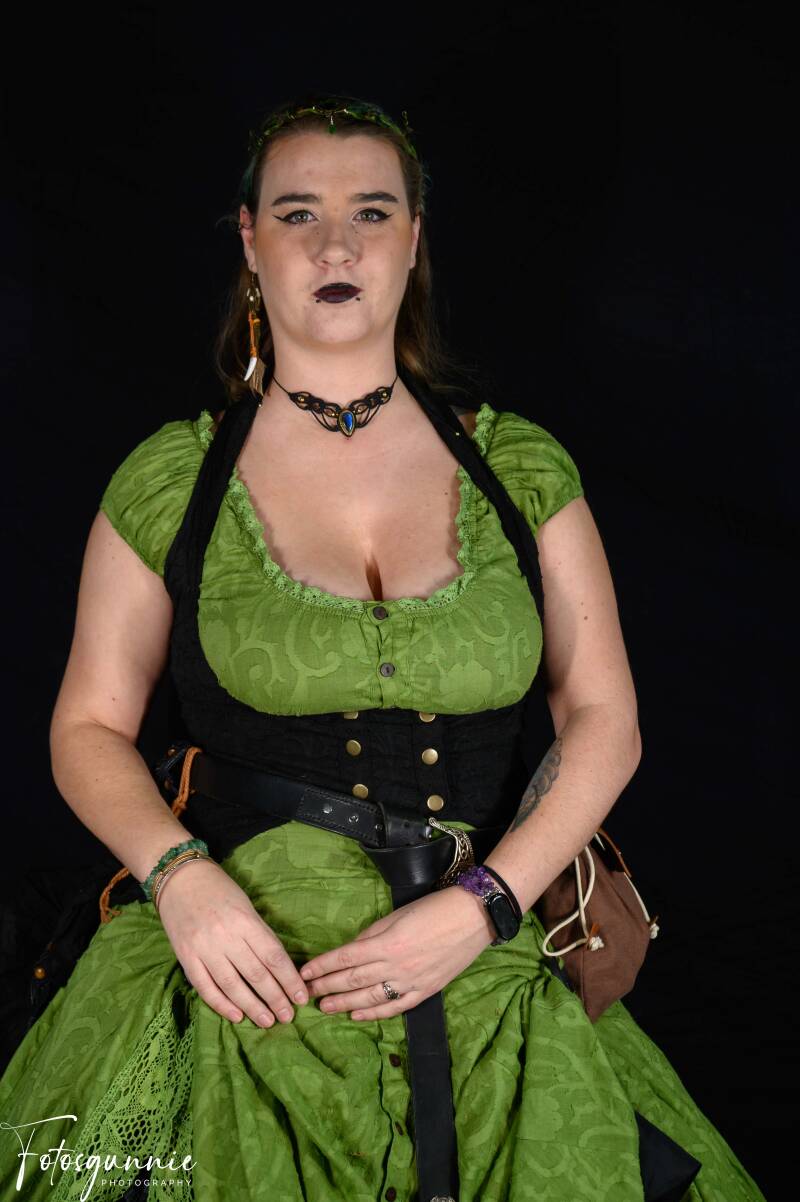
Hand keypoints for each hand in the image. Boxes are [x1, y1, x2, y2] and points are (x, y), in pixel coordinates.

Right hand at [156, 857, 308, 1027]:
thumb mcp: (246, 906)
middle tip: (288, 1016)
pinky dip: (221, 1004)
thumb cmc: (219, 890)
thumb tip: (278, 967)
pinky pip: (205, 987)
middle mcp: (225, 936)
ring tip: (267, 1021)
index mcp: (245, 920)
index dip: (289, 979)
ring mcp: (203, 948)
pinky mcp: (185, 957)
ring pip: (232, 985)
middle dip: (275, 998)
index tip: (300, 997)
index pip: (273, 956)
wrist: (180, 878)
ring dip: (252, 1006)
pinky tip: (236, 1016)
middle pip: (256, 974)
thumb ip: (259, 934)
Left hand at [298, 886, 495, 1020]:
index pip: (346, 957)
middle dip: (327, 987)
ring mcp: (411, 982)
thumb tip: (351, 950)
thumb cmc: (434, 909)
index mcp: (387, 943)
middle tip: (306, 994)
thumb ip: (373, 935)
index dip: (323, 966)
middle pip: (353, 980)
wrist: (473, 918)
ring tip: (324, 1007)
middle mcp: (396, 966)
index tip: (305, 972)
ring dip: (344, 1004)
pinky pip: (394, 1007)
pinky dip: (374, 1014)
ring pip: (370, 998)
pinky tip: (356, 1016)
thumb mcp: (398, 915)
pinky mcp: (425, 991)